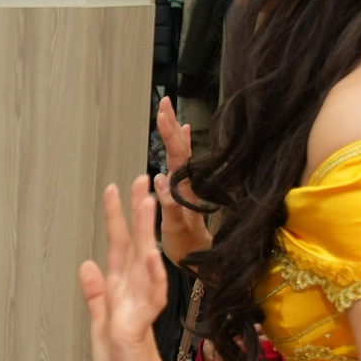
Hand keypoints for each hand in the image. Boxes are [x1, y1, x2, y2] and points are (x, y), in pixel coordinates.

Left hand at [79, 176, 191, 360]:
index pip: (119, 246)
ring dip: (147, 233)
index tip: (116, 188)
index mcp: (121, 291)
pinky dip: (151, 277)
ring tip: (149, 203)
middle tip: (141, 179)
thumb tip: (87, 264)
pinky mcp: (139, 326)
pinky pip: (148, 298)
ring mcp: (138, 308)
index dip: (116, 218)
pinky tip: (152, 255)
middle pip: (135, 245)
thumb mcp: (100, 325)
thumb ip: (96, 295)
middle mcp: (133, 294)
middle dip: (137, 213)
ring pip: (145, 263)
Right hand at [153, 100, 211, 263]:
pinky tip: (181, 137)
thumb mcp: (176, 229)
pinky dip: (181, 147)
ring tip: (170, 113)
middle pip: (180, 149)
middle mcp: (189, 184)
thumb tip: (159, 178)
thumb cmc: (188, 247)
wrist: (201, 258)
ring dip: (175, 132)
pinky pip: (183, 164)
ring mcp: (188, 187)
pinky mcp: (185, 191)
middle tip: (164, 103)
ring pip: (182, 153)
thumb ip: (170, 205)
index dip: (169, 134)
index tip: (162, 114)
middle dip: (170, 125)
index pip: (178, 156)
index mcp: (185, 189)